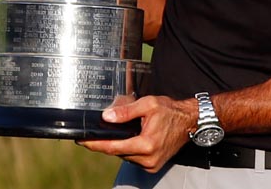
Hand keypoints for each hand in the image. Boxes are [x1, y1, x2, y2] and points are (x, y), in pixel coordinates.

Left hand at [78, 95, 196, 172]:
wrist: (189, 122)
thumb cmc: (170, 111)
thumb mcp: (148, 104)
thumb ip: (126, 111)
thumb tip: (106, 117)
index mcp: (146, 144)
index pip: (113, 147)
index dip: (95, 144)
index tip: (81, 140)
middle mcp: (148, 159)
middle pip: (117, 152)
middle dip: (105, 143)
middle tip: (93, 132)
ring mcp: (151, 165)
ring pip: (124, 156)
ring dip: (118, 145)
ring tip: (113, 132)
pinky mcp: (153, 166)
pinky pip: (133, 158)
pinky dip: (128, 149)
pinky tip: (127, 138)